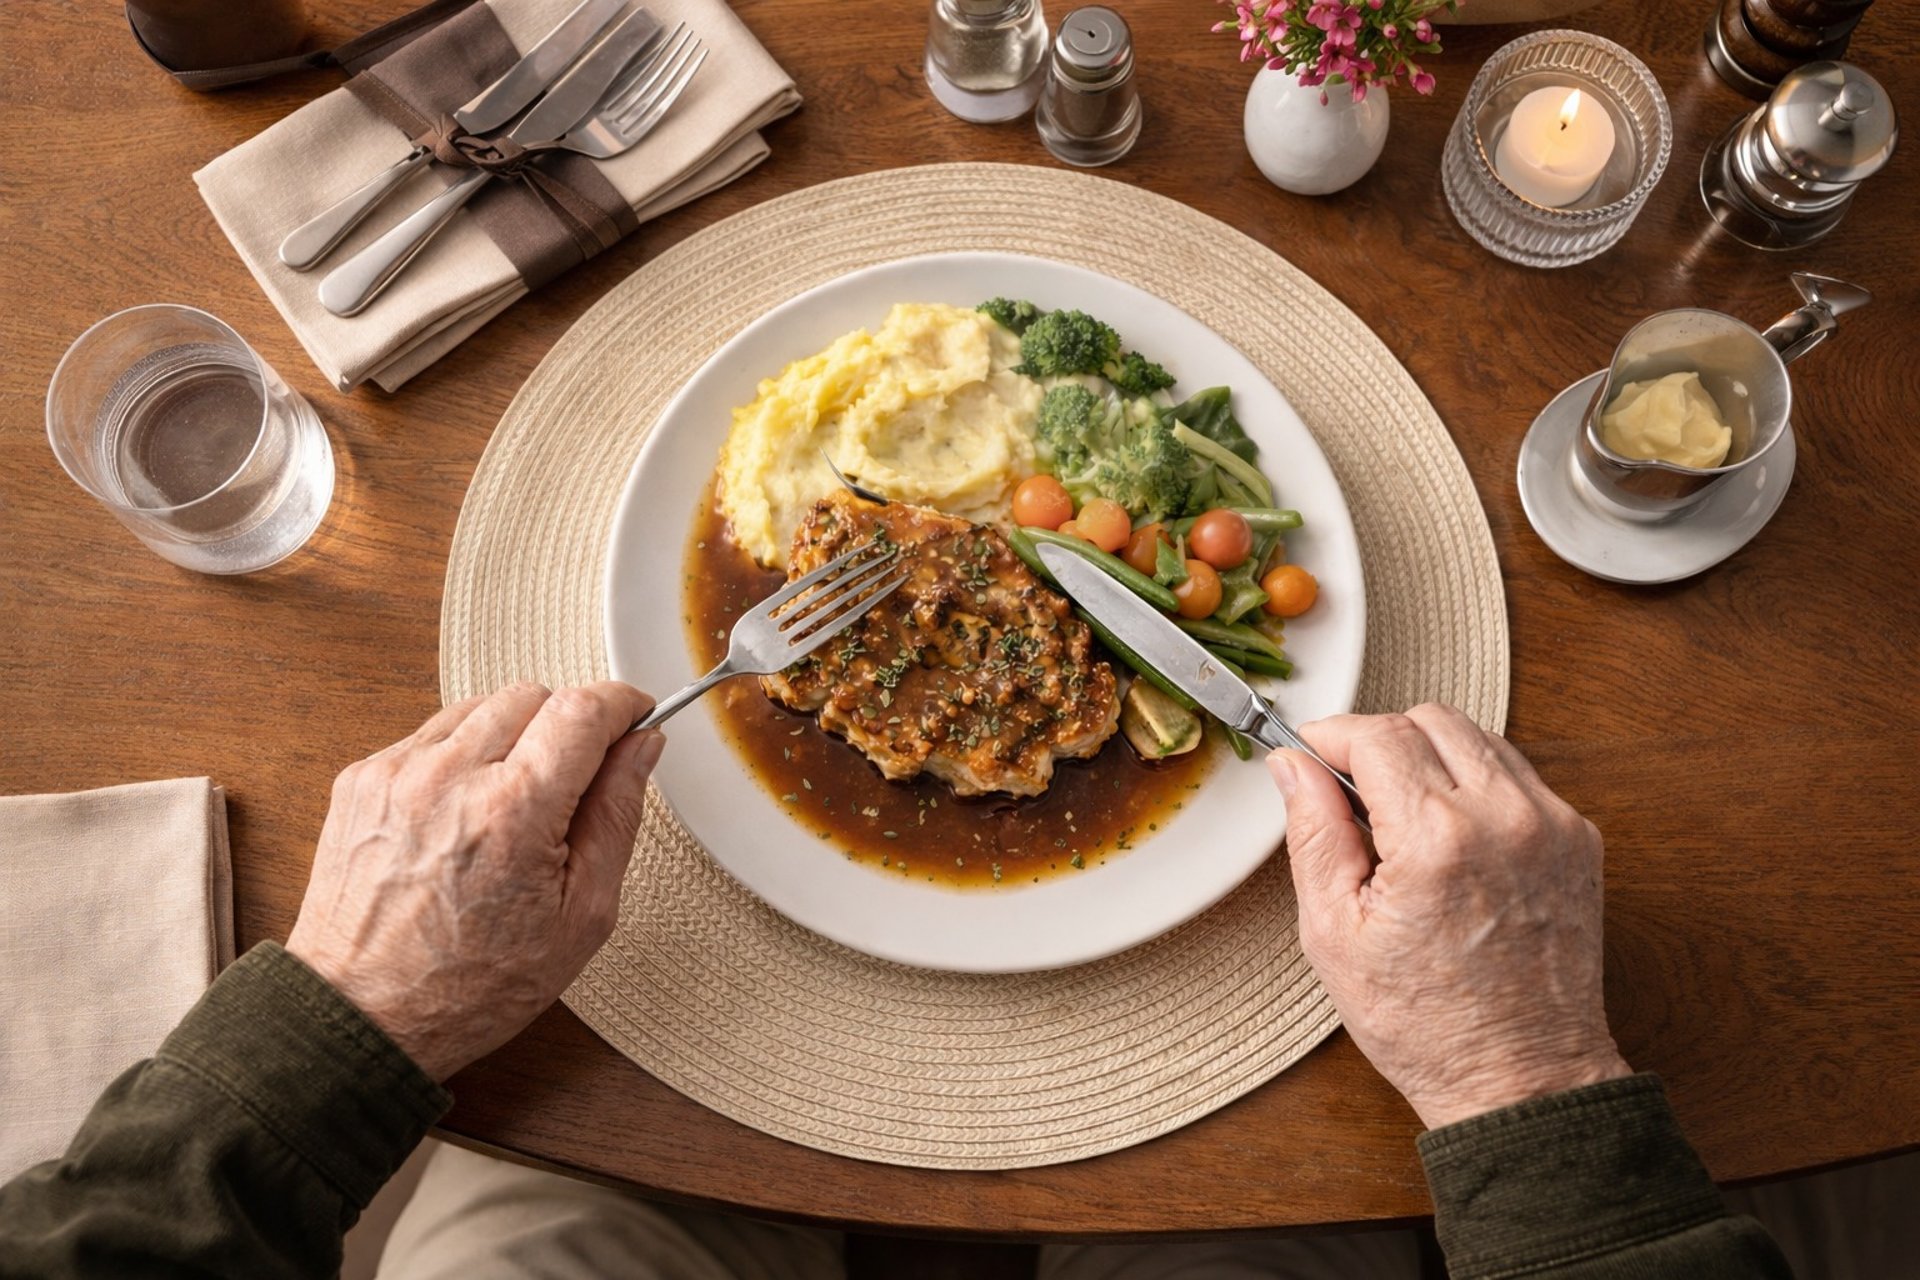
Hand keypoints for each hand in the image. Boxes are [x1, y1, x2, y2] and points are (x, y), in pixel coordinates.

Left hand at [286, 682, 663, 1080]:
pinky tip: (465, 814)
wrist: (363, 1016)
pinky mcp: (363, 778)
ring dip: (512, 737)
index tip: (635, 719)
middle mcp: (448, 778)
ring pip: (481, 706)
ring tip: (512, 805)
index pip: (583, 709)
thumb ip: (617, 817)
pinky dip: (462, 756)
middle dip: (566, 726)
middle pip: (534, 694)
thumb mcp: (583, 916)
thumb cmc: (474, 984)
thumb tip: (641, 747)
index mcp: (512, 813)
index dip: (621, 705)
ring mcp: (397, 773)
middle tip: (572, 785)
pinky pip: (433, 734)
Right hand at [1270, 704, 1630, 1129]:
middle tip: (1351, 790)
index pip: (1376, 734)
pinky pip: (1517, 775)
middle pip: (1430, 718)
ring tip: (1402, 819)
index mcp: (1436, 838)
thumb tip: (1291, 765)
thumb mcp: (1334, 933)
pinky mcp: (1579, 838)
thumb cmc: (1425, 1024)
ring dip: (1430, 757)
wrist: (1522, 1079)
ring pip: (1478, 737)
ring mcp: (1552, 824)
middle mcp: (1504, 817)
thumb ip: (1313, 832)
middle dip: (1380, 740)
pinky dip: (1475, 784)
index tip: (1307, 752)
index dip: (1330, 735)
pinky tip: (1450, 837)